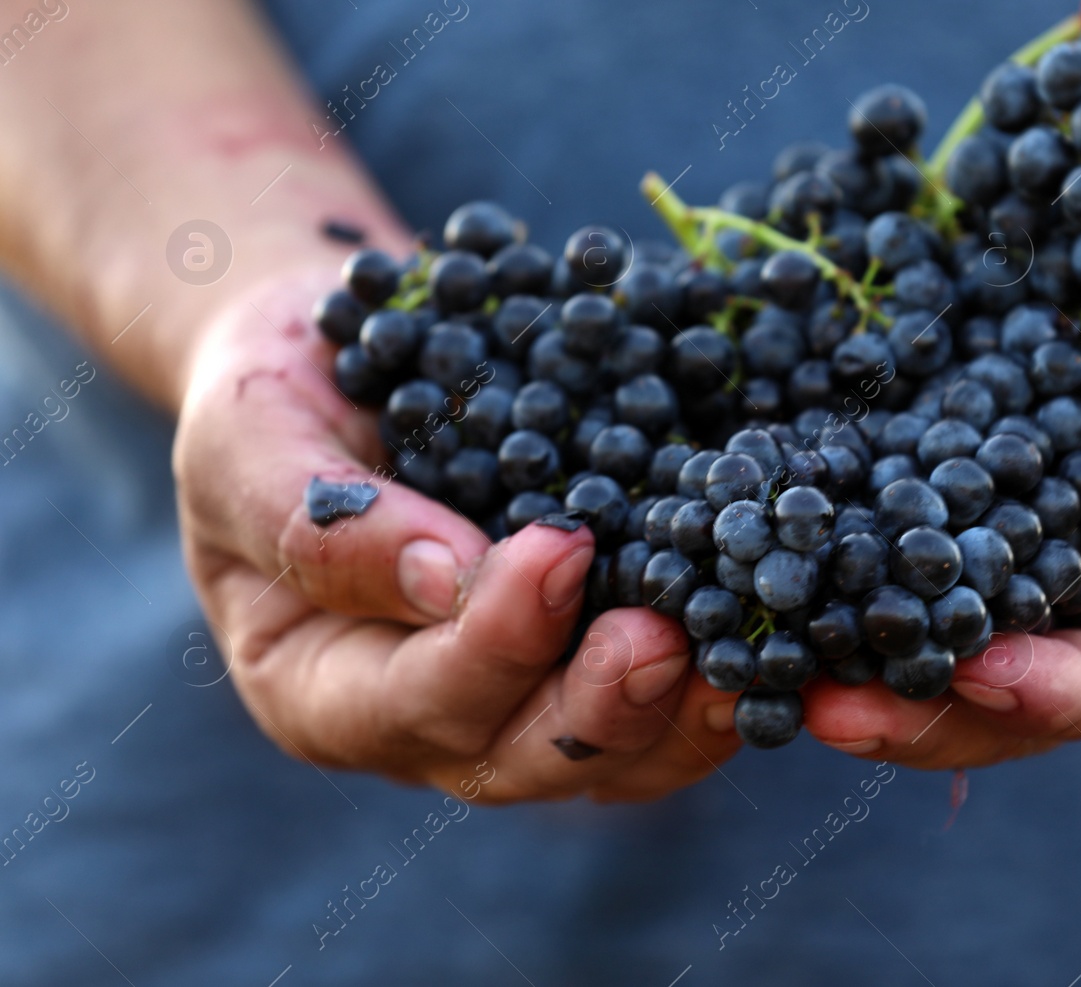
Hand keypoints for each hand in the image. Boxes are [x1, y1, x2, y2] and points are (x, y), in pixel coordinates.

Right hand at [173, 277, 739, 802]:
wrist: (348, 360)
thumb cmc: (275, 394)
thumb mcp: (252, 436)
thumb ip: (321, 521)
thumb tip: (447, 576)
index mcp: (322, 689)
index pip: (412, 703)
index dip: (490, 644)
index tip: (556, 551)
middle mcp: (427, 724)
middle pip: (524, 759)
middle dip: (602, 708)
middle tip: (664, 637)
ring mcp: (521, 703)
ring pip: (618, 756)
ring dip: (691, 713)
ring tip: (755, 652)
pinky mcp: (596, 661)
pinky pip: (672, 702)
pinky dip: (737, 677)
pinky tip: (790, 636)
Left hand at [802, 251, 1080, 765]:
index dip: (1060, 693)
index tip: (985, 676)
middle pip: (1004, 700)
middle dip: (919, 714)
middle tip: (825, 713)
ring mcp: (1013, 577)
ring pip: (925, 645)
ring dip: (842, 660)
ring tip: (756, 656)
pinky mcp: (948, 515)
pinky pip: (884, 556)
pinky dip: (820, 565)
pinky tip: (748, 558)